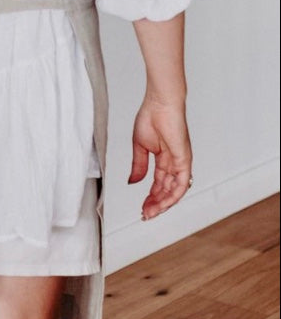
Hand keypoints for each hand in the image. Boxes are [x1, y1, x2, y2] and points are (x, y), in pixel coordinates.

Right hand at [129, 98, 192, 218]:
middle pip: (167, 190)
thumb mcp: (139, 147)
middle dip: (156, 204)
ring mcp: (180, 162)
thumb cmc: (151, 117)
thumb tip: (132, 182)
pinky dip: (173, 195)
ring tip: (151, 212)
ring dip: (163, 203)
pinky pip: (182, 182)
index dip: (150, 197)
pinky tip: (163, 203)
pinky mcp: (184, 159)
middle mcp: (174, 163)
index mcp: (164, 159)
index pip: (158, 184)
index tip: (141, 208)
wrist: (159, 103)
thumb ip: (138, 166)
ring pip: (175, 190)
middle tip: (145, 215)